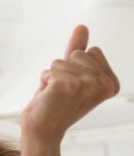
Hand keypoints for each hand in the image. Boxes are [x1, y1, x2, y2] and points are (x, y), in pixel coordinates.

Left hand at [21, 25, 119, 144]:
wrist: (43, 130)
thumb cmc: (58, 104)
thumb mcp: (72, 74)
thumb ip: (78, 50)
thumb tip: (82, 26)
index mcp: (112, 82)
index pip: (92, 51)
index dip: (76, 67)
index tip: (75, 89)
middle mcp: (103, 83)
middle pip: (77, 53)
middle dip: (64, 70)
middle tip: (63, 93)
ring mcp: (86, 84)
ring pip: (61, 61)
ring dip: (52, 77)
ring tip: (56, 96)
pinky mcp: (67, 85)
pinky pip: (48, 71)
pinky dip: (43, 82)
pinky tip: (48, 98)